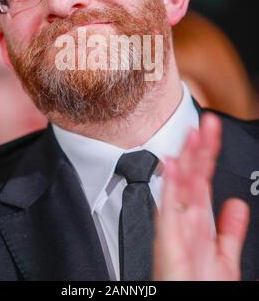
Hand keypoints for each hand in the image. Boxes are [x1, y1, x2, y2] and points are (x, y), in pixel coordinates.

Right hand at [153, 113, 249, 280]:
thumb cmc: (199, 285)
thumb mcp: (225, 257)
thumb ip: (230, 230)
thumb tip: (237, 205)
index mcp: (199, 219)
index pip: (204, 177)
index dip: (209, 152)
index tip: (212, 130)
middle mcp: (186, 218)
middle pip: (193, 175)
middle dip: (199, 147)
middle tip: (206, 122)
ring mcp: (176, 227)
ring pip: (180, 184)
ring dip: (187, 158)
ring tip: (192, 133)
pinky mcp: (168, 240)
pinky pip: (169, 209)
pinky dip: (169, 186)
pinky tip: (172, 166)